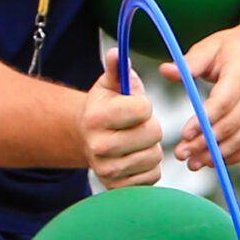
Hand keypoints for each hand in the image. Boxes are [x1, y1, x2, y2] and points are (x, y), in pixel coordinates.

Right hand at [83, 47, 162, 187]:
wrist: (85, 139)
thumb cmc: (105, 107)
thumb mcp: (109, 85)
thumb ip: (117, 69)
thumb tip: (116, 52)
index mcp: (96, 117)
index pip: (143, 109)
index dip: (145, 105)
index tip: (134, 106)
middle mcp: (98, 146)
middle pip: (152, 134)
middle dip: (151, 127)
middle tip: (137, 126)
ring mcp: (106, 169)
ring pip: (154, 158)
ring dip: (151, 149)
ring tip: (135, 142)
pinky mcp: (116, 187)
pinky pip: (152, 178)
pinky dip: (149, 168)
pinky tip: (135, 159)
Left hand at [165, 24, 239, 170]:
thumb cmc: (235, 47)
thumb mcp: (211, 47)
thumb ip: (189, 62)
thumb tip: (165, 71)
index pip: (223, 103)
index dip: (203, 122)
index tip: (184, 134)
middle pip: (231, 125)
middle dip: (205, 143)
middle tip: (181, 154)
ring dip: (217, 155)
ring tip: (193, 163)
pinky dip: (234, 156)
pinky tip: (213, 161)